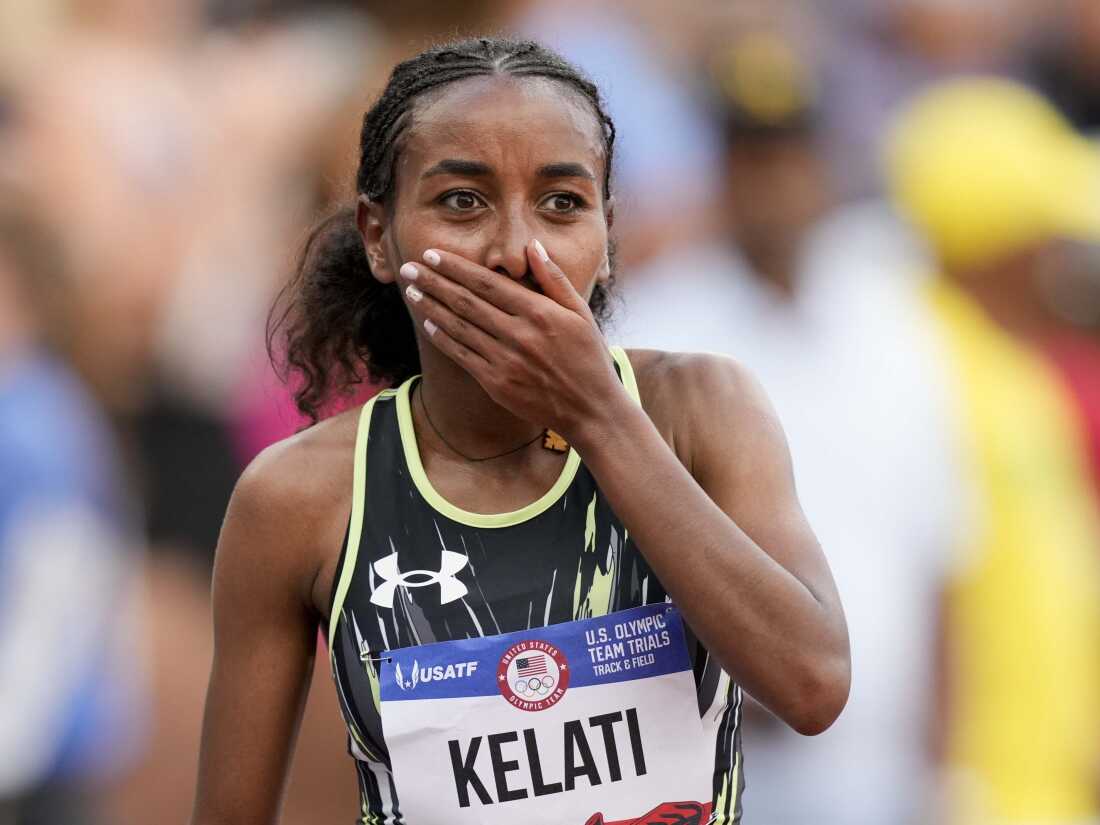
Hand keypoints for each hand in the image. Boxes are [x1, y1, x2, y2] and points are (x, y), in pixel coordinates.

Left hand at [399, 240, 624, 440]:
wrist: (591, 410)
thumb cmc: (589, 358)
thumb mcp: (581, 313)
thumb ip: (555, 278)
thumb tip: (533, 247)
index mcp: (540, 312)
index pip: (488, 282)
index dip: (456, 267)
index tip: (432, 254)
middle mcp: (519, 334)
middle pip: (466, 301)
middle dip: (434, 281)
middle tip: (408, 267)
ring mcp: (506, 360)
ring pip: (459, 327)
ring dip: (431, 307)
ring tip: (412, 290)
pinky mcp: (497, 383)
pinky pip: (462, 356)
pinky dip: (443, 338)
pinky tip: (428, 324)